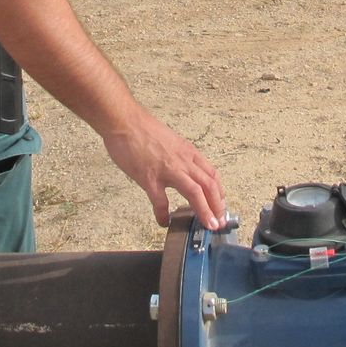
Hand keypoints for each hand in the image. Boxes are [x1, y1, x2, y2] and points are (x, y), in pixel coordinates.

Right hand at [101, 108, 225, 229]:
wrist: (125, 121)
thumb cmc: (143, 129)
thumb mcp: (171, 140)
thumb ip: (179, 155)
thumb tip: (183, 169)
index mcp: (188, 152)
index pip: (211, 174)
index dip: (219, 192)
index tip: (221, 205)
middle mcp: (182, 161)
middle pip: (209, 185)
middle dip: (217, 206)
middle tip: (218, 222)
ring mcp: (167, 170)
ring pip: (194, 192)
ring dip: (203, 210)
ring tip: (207, 225)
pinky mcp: (149, 178)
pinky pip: (160, 201)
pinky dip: (163, 214)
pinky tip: (163, 222)